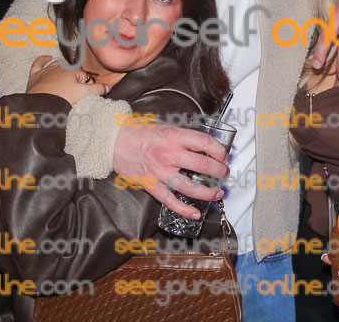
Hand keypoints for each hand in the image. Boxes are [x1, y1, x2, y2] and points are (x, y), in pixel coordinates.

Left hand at [26, 56, 108, 104]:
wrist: (42, 106)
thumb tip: (108, 87)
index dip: (87, 86)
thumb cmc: (62, 98)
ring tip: (67, 79)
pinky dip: (43, 59)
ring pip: (57, 65)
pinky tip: (47, 58)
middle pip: (71, 71)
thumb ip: (97, 89)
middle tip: (77, 92)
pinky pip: (39, 63)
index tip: (86, 95)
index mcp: (71, 70)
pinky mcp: (35, 75)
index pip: (84, 76)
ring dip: (63, 70)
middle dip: (76, 79)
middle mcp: (59, 67)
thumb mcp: (83, 94)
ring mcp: (46, 70)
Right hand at [113, 124, 227, 219]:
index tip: (224, 155)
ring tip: (218, 193)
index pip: (205, 143)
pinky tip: (196, 213)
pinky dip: (184, 210)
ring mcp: (160, 172)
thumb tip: (203, 145)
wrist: (114, 142)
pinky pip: (170, 201)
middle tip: (224, 173)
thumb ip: (183, 136)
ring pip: (190, 187)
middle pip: (203, 166)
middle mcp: (169, 154)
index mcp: (174, 137)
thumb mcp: (165, 126)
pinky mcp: (151, 185)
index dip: (219, 151)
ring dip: (208, 192)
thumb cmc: (140, 132)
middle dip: (219, 171)